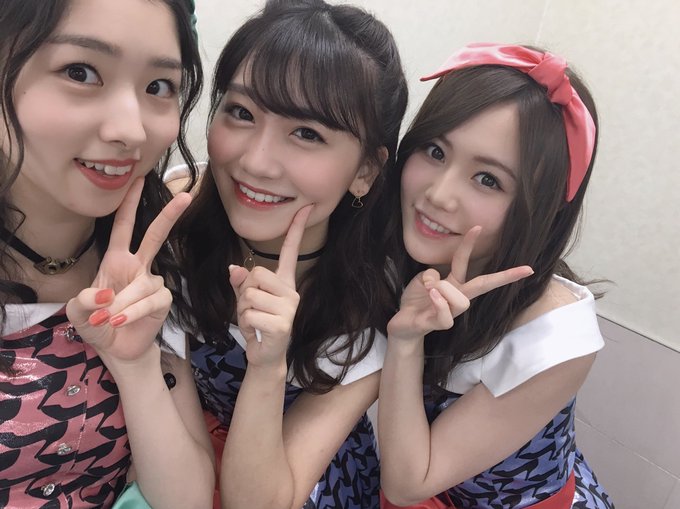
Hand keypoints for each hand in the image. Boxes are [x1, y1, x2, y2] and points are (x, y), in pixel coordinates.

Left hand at [66, 178, 191, 364]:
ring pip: (143, 284)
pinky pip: (151, 301)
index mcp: (116, 260)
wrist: (117, 350)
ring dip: (123, 303)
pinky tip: (121, 321)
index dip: (129, 203)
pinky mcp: (162, 301)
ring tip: (108, 320)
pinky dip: (134, 312)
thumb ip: (82, 303)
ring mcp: (152, 283)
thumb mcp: (77, 314)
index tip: (139, 179)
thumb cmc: (97, 325)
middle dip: (169, 216)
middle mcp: (138, 267)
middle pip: (156, 236)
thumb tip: (105, 294)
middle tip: (186, 195)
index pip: (123, 227)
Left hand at [228, 205, 312, 366]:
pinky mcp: (282, 324)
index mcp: (284, 282)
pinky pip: (250, 313)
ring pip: (249, 294)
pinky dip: (246, 324)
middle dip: (244, 292)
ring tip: (254, 322)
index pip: (291, 251)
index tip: (304, 208)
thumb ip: (241, 283)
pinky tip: (256, 332)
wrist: (266, 356)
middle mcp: (291, 291)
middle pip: (256, 273)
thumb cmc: (258, 323)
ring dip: (243, 310)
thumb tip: (234, 269)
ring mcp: (289, 308)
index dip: (296, 229)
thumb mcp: (246, 300)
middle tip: (252, 309)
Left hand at [387, 226, 532, 341]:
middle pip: (484, 285)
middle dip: (504, 277)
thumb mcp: (421, 280)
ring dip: (443, 289)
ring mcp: (451, 311)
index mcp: (454, 283)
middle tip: (527, 269)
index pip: (465, 261)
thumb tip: (436, 280)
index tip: (478, 226)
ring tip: (430, 290)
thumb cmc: (417, 300)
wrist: (404, 324)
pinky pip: (447, 314)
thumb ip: (430, 275)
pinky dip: (439, 302)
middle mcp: (457, 297)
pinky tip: (431, 296)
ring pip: (461, 299)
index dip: (469, 244)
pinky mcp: (441, 323)